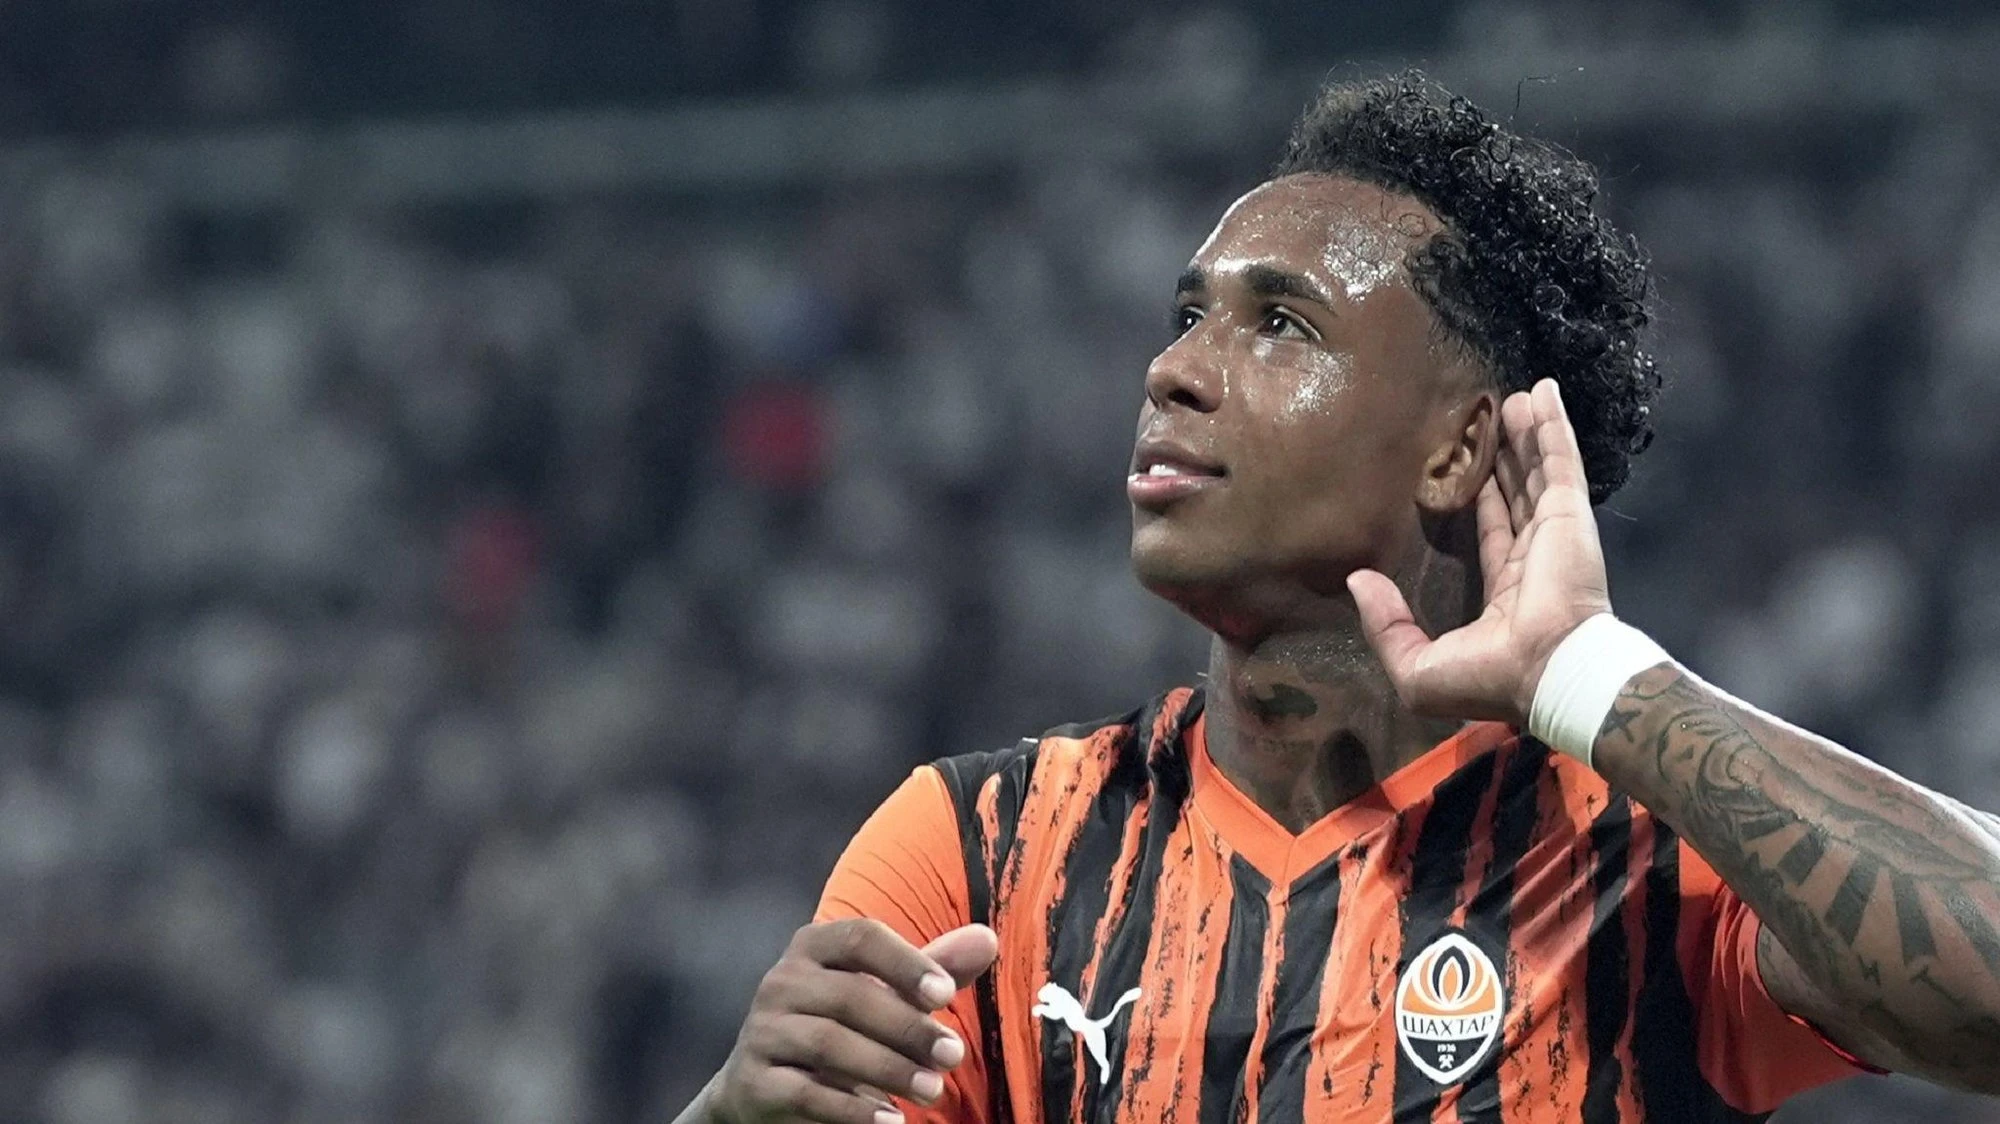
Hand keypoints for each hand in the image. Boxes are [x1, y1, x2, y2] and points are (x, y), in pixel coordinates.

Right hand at [706, 919, 999, 1123]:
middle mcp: (781, 982)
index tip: (947, 995)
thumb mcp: (886, 996)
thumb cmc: (844, 1028)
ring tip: (932, 1091)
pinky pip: (805, 1093)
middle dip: (909, 1029)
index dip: (906, 963)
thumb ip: (934, 970)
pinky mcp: (752, 1081)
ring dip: (889, 1069)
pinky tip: (891, 1121)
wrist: (766, 1087)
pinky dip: (852, 1109)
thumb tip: (987, 939)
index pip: (861, 937)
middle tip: (954, 1057)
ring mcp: (762, 1031)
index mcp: (813, 948)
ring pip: (829, 1044)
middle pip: (850, 995)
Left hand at [1347, 379, 1610, 726]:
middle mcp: (1534, 558)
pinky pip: (1560, 458)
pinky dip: (1554, 425)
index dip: (1483, 503)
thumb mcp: (1417, 667)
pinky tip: (1545, 392)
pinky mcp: (1569, 512)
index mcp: (1505, 594)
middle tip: (1494, 421)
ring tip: (1516, 397)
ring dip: (1529, 434)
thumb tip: (1357, 582)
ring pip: (1537, 470)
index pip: (1493, 535)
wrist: (1547, 668)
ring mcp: (1555, 531)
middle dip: (1507, 458)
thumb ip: (1385, 625)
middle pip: (1517, 494)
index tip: (1469, 474)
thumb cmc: (1487, 675)